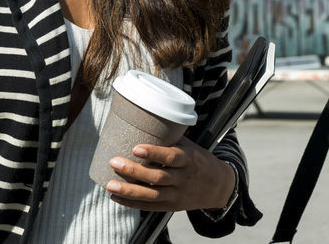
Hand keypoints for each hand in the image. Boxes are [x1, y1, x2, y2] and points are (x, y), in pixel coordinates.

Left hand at [104, 138, 235, 212]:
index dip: (154, 153)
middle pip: (157, 177)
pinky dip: (132, 203)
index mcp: (189, 160)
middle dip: (134, 171)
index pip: (171, 157)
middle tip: (114, 162)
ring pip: (151, 194)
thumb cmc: (198, 160)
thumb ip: (170, 139)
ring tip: (110, 184)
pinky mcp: (171, 206)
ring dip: (129, 190)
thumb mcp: (190, 146)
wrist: (218, 186)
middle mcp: (183, 178)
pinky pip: (150, 206)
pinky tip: (116, 197)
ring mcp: (177, 195)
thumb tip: (142, 122)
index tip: (136, 148)